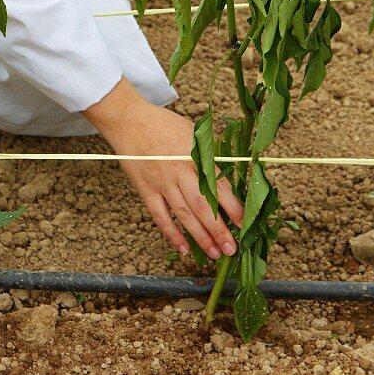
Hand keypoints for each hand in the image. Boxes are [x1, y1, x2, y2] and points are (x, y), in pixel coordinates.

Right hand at [82, 78, 242, 257]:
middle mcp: (179, 171)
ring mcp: (162, 183)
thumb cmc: (164, 124)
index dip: (233, 206)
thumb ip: (207, 156)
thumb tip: (224, 179)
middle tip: (232, 248)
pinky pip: (160, 217)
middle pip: (203, 206)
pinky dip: (171, 234)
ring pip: (184, 215)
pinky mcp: (146, 190)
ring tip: (215, 253)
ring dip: (201, 236)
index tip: (244, 223)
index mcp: (194, 156)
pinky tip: (183, 249)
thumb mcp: (192, 133)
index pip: (218, 185)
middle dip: (219, 230)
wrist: (130, 121)